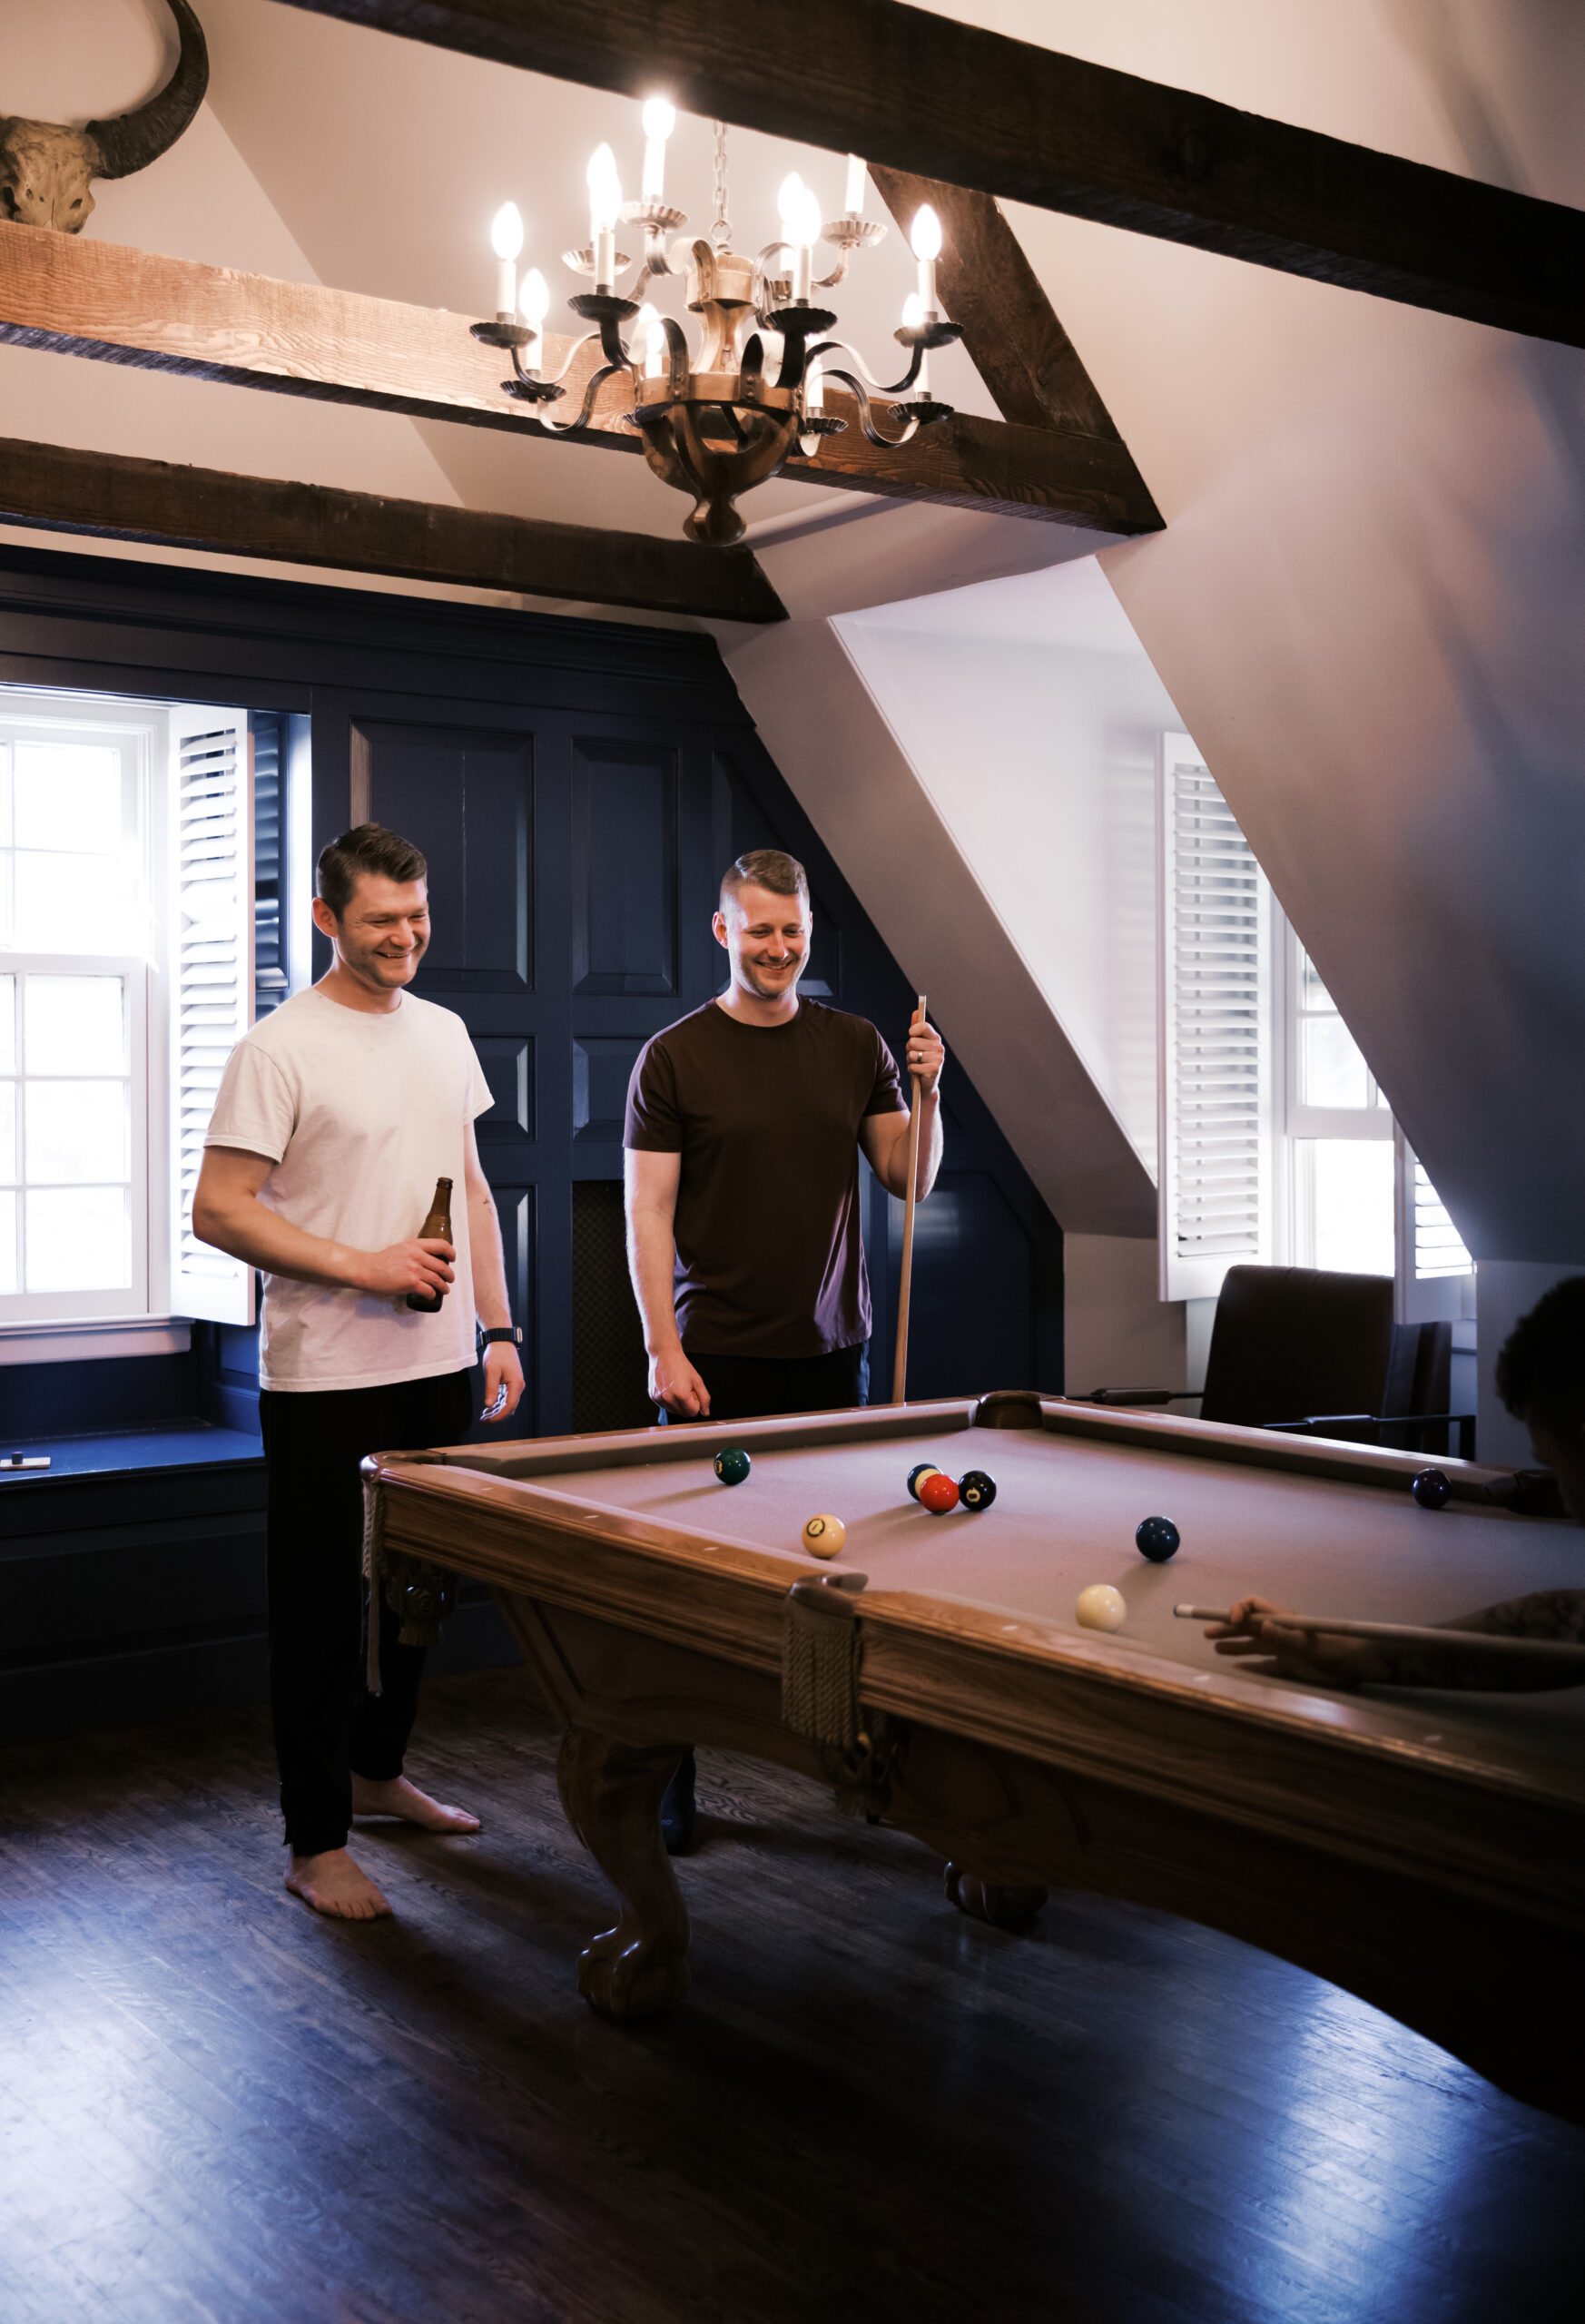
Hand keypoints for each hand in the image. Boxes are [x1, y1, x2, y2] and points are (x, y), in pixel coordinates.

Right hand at [349, 1238, 455, 1299]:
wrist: (367, 1269)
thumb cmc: (383, 1260)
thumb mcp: (402, 1248)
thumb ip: (416, 1251)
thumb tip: (430, 1259)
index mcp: (415, 1245)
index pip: (441, 1245)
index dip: (451, 1252)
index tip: (453, 1259)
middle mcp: (417, 1255)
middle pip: (442, 1266)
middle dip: (450, 1275)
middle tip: (451, 1279)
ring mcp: (414, 1269)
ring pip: (437, 1280)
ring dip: (444, 1287)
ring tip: (445, 1290)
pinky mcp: (410, 1283)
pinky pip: (428, 1290)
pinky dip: (432, 1294)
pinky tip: (431, 1295)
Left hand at [481, 1341, 524, 1422]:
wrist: (501, 1341)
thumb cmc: (497, 1354)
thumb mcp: (491, 1371)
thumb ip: (491, 1389)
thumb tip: (489, 1405)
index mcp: (515, 1384)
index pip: (509, 1406)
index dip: (499, 1416)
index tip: (488, 1421)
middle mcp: (518, 1386)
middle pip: (509, 1407)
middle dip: (497, 1416)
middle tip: (483, 1422)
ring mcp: (515, 1385)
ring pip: (507, 1404)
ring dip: (496, 1411)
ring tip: (483, 1417)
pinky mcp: (510, 1383)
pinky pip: (506, 1398)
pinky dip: (497, 1404)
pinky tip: (488, 1408)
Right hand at [648, 1344, 710, 1418]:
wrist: (665, 1354)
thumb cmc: (681, 1365)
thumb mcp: (697, 1380)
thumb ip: (704, 1398)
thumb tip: (705, 1412)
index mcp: (681, 1395)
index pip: (694, 1412)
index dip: (696, 1402)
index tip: (693, 1391)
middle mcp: (669, 1399)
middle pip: (684, 1414)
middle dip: (688, 1404)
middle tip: (686, 1388)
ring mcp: (659, 1398)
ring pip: (674, 1411)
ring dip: (678, 1403)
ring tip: (677, 1387)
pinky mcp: (653, 1396)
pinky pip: (665, 1406)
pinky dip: (669, 1400)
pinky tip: (670, 1387)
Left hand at [906, 1018, 944, 1094]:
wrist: (925, 1084)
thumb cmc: (920, 1061)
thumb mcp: (917, 1044)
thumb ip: (916, 1029)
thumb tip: (916, 1012)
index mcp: (935, 1038)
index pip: (924, 1026)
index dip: (914, 1030)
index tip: (910, 1034)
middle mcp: (939, 1047)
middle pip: (913, 1042)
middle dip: (909, 1050)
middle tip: (915, 1056)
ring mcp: (938, 1059)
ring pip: (912, 1055)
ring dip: (910, 1061)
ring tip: (917, 1064)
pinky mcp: (934, 1070)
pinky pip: (913, 1066)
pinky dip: (912, 1070)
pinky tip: (918, 1072)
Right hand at [1205, 1596, 1382, 1689]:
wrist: (1356, 1667)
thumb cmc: (1335, 1651)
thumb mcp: (1309, 1644)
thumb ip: (1285, 1636)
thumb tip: (1260, 1624)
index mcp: (1283, 1620)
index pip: (1254, 1606)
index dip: (1239, 1610)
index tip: (1232, 1621)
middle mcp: (1280, 1632)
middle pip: (1248, 1626)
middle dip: (1228, 1627)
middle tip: (1207, 1634)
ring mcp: (1285, 1650)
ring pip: (1254, 1645)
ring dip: (1235, 1645)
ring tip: (1215, 1649)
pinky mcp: (1290, 1667)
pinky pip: (1265, 1665)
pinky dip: (1251, 1666)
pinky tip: (1238, 1668)